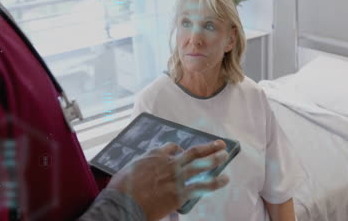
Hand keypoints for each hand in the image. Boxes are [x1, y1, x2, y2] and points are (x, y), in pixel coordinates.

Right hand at [107, 140, 229, 220]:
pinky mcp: (180, 193)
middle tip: (220, 144)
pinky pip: (202, 186)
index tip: (181, 151)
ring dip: (215, 159)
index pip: (172, 147)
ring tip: (225, 156)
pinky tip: (224, 180)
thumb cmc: (122, 187)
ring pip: (201, 165)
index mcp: (155, 155)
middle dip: (208, 147)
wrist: (124, 203)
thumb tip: (145, 169)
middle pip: (193, 152)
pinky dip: (215, 182)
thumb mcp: (130, 169)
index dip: (179, 149)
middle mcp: (169, 163)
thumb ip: (143, 166)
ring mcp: (176, 177)